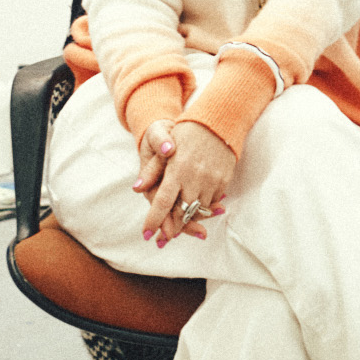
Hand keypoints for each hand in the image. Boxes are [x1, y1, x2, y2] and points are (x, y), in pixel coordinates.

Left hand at [137, 119, 234, 245]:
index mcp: (176, 171)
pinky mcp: (223, 181)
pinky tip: (198, 209)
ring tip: (181, 225)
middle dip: (173, 228)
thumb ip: (151, 170)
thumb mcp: (165, 146)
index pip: (163, 202)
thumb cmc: (186, 133)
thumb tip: (136, 188)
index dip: (154, 220)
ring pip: (199, 212)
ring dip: (189, 219)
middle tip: (164, 238)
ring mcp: (211, 181)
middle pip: (182, 213)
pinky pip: (212, 202)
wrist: (218, 122)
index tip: (146, 235)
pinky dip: (204, 208)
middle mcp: (194, 179)